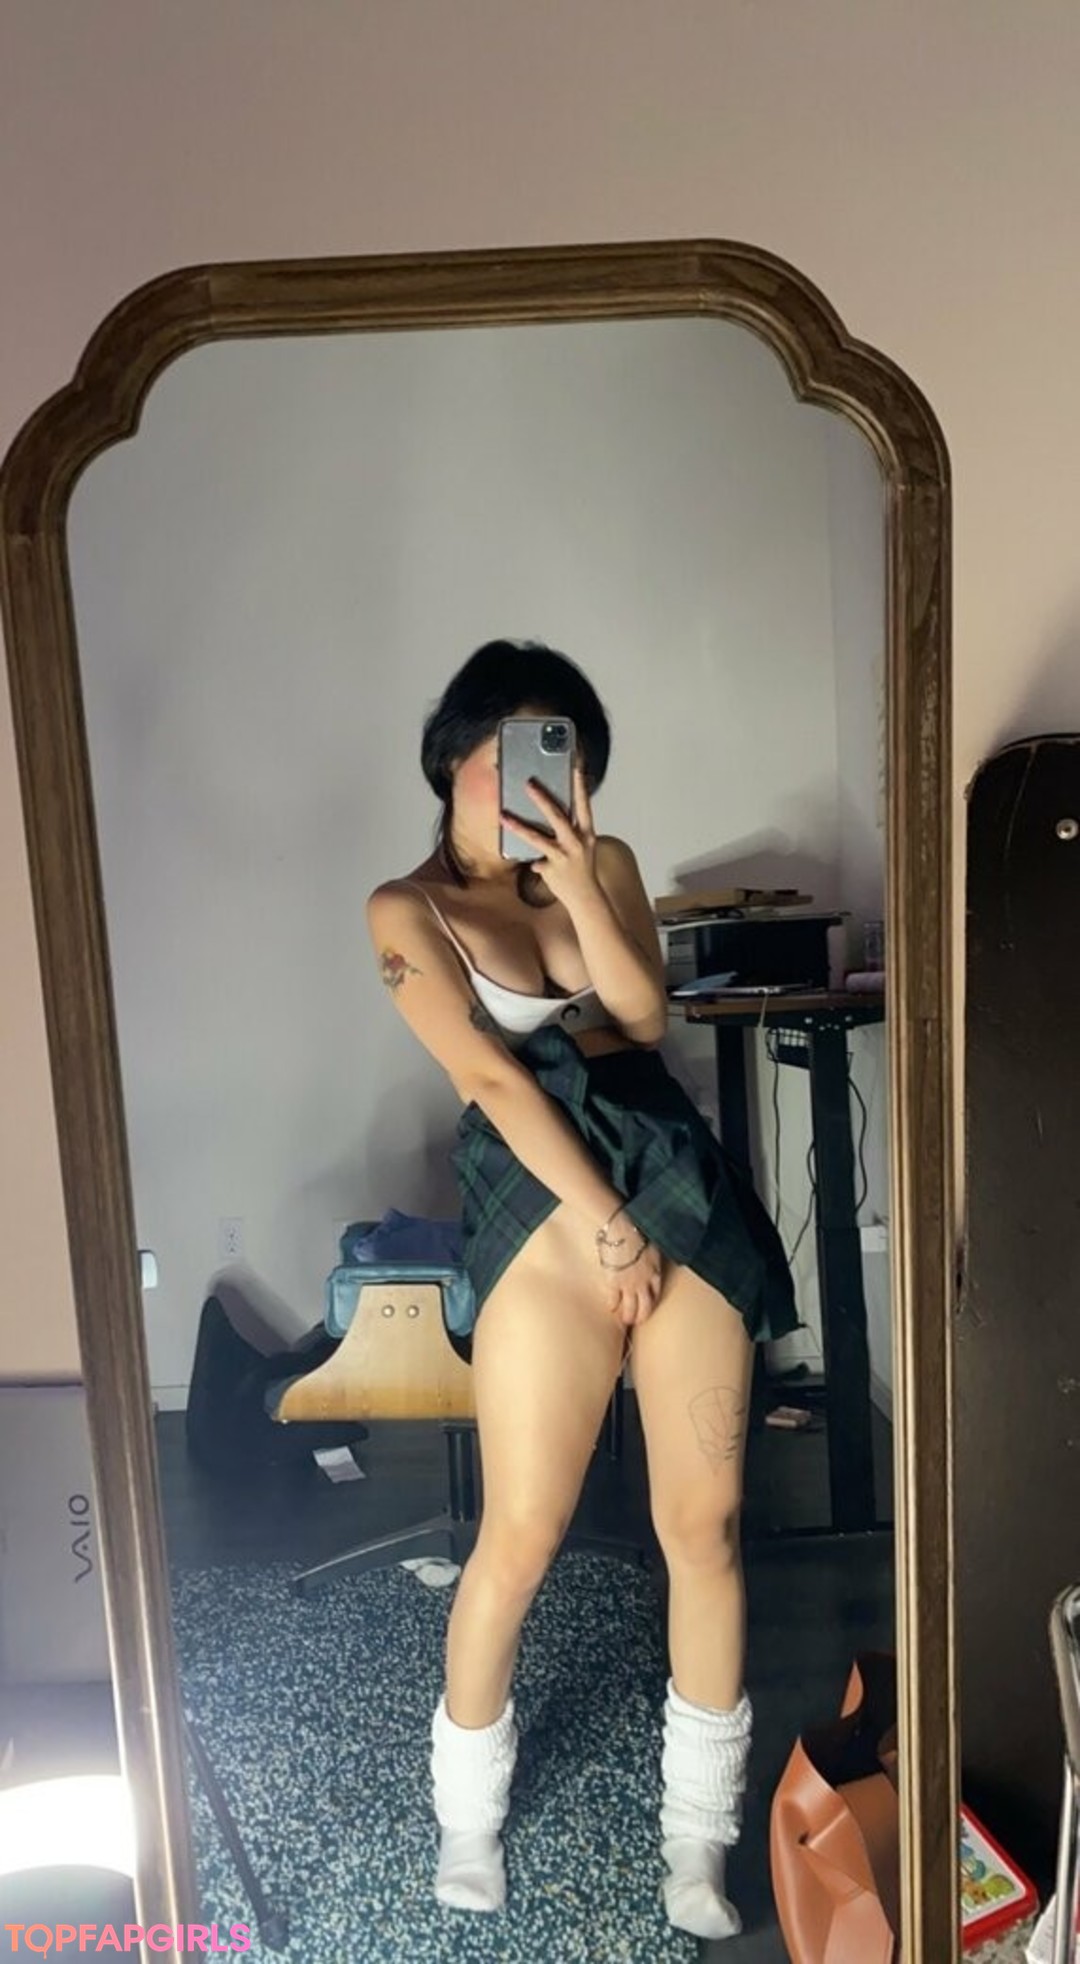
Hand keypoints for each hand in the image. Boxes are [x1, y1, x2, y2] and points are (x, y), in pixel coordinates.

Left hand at [500, 761, 600, 909]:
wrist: (586, 896)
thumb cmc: (582, 868)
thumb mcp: (582, 844)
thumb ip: (570, 829)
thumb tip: (552, 813)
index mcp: (587, 832)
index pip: (583, 803)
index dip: (579, 784)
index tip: (573, 765)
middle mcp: (577, 841)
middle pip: (558, 816)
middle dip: (542, 799)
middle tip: (528, 784)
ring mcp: (564, 856)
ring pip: (539, 838)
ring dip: (520, 826)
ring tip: (504, 816)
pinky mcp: (552, 869)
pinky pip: (535, 861)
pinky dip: (532, 862)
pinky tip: (527, 862)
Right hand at [595, 1204, 663, 1327]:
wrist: (622, 1232)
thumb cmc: (636, 1233)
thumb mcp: (652, 1245)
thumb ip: (652, 1256)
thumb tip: (652, 1256)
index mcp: (655, 1272)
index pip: (656, 1292)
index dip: (653, 1301)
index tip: (649, 1305)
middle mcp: (644, 1282)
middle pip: (646, 1306)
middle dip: (642, 1316)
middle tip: (637, 1320)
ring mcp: (629, 1285)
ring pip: (630, 1308)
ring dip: (628, 1316)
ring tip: (625, 1320)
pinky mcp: (614, 1283)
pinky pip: (613, 1300)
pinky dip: (612, 1306)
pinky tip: (611, 1308)